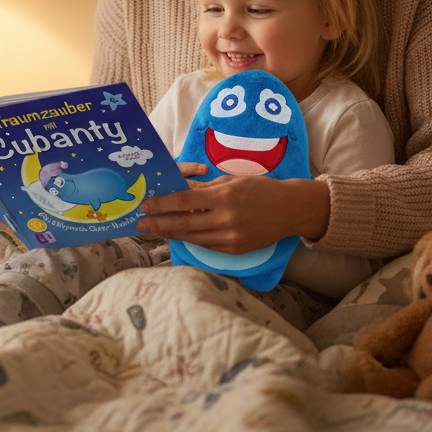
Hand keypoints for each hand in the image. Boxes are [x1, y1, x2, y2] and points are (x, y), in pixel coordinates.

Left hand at [136, 168, 329, 253]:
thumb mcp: (231, 181)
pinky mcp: (236, 250)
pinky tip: (178, 235)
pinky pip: (207, 246)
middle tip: (140, 223)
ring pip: (193, 238)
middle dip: (158, 224)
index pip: (184, 201)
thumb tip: (178, 189)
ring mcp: (231, 238)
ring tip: (155, 230)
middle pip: (183, 223)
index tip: (145, 205)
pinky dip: (191, 240)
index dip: (161, 204)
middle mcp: (225, 219)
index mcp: (223, 197)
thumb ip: (203, 188)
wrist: (290, 210)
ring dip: (171, 234)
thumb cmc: (260, 189)